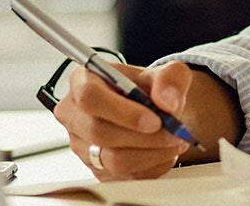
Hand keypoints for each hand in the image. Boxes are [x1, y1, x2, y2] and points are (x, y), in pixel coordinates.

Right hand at [51, 61, 195, 180]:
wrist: (155, 111)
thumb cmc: (152, 88)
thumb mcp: (169, 73)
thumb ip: (171, 79)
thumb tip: (167, 101)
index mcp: (83, 80)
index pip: (90, 97)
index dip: (122, 112)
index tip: (155, 120)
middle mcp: (74, 113)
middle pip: (99, 132)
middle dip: (144, 137)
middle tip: (174, 133)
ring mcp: (82, 144)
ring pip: (113, 160)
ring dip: (152, 154)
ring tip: (175, 141)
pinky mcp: (96, 169)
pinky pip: (123, 176)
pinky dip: (152, 166)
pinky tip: (165, 152)